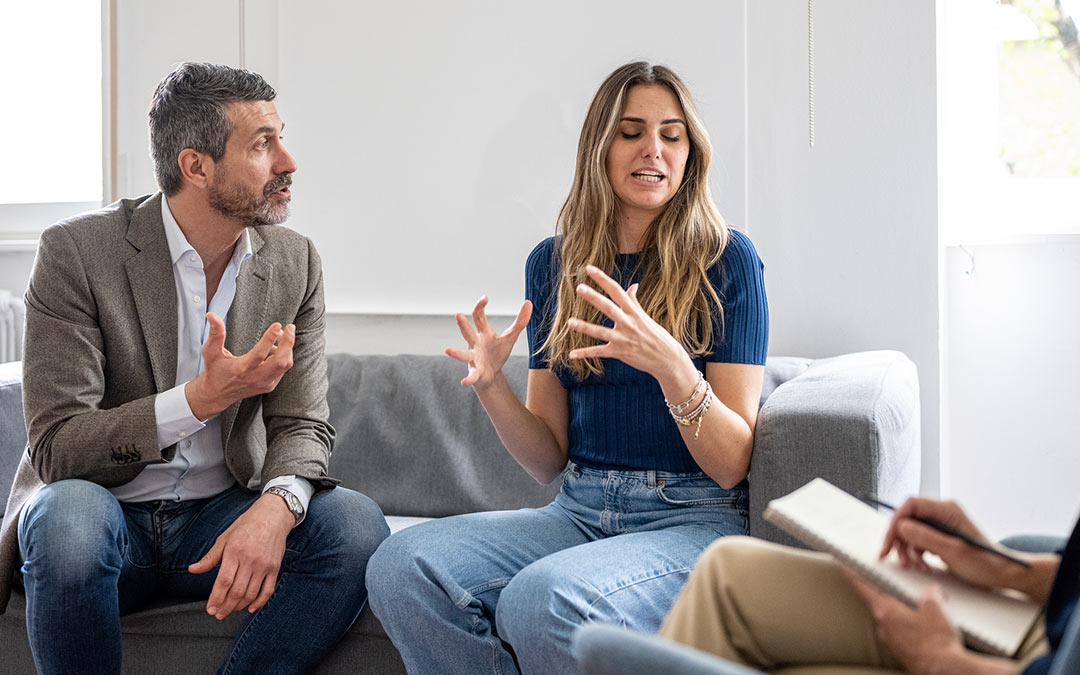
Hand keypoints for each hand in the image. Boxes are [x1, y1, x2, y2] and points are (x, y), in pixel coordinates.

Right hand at [186, 312, 294, 419]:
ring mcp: (265, 383)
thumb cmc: (214, 370)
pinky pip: (283, 369)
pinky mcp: (269, 385)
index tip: (277, 325)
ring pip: (285, 365)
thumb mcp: (211, 351)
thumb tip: (211, 315)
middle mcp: (256, 377)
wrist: (217, 394)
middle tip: (290, 327)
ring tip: (281, 335)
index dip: (270, 338)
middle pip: (281, 362)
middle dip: (288, 343)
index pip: (260, 353)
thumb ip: (215, 333)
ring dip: (287, 348)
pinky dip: (283, 356)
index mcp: (242, 369)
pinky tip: (275, 348)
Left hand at [188, 493, 294, 618]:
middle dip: (226, 606)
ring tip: (231, 610)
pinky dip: (259, 602)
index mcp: (235, 551)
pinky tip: (250, 607)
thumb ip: (210, 557)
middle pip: (237, 591)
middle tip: (218, 614)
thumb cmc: (247, 525)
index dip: (216, 598)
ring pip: (251, 593)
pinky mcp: (275, 567)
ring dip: (239, 606)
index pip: (224, 581)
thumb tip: (193, 569)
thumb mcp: (225, 537)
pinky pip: (268, 590)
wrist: (273, 515)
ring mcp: (264, 565)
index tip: (210, 608)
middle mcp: (250, 559)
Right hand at [446, 297, 530, 390]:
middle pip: (468, 333)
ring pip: (463, 354)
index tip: (485, 299)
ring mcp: (473, 358)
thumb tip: (529, 302)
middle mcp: (475, 344)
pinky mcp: (476, 372)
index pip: (478, 317)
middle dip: (463, 325)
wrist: (491, 375)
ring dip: (456, 353)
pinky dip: (468, 379)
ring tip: (447, 351)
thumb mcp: (510, 337)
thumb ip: (520, 321)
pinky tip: (464, 381)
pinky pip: (471, 375)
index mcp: (483, 333)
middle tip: (458, 315)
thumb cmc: (497, 353)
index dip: (480, 307)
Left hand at [567, 265, 686, 378]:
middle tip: (579, 288)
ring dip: (585, 327)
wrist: (668, 359)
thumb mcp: (646, 316)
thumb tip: (633, 285)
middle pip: (609, 308)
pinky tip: (571, 354)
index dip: (603, 279)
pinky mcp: (620, 352)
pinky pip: (600, 352)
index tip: (589, 268)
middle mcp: (628, 323)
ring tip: (569, 322)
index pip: (617, 291)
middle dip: (594, 297)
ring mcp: (624, 339)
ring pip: (601, 332)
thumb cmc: (657, 336)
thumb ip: (634, 301)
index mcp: (634, 312)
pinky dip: (585, 353)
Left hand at [845, 571, 967, 674]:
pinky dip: (911, 629)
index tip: (845, 569)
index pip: (865, 589)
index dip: (855, 577)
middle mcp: (883, 627)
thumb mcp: (935, 609)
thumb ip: (930, 593)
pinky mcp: (901, 652)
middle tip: (903, 591)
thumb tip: (931, 590)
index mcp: (886, 612)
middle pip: (882, 605)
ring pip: (894, 621)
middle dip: (892, 597)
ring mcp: (891, 641)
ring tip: (923, 614)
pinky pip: (902, 634)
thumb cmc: (935, 641)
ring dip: (903, 615)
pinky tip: (926, 631)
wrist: (943, 670)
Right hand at [880, 498, 1018, 588]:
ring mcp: (940, 525)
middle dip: (900, 540)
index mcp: (946, 510)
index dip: (896, 521)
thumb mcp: (953, 550)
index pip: (910, 505)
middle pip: (907, 519)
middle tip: (897, 558)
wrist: (1001, 574)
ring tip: (915, 566)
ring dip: (907, 550)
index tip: (889, 541)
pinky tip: (923, 565)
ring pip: (910, 531)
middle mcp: (941, 514)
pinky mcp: (939, 536)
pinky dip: (916, 554)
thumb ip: (925, 536)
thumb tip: (901, 526)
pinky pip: (917, 541)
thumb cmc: (984, 562)